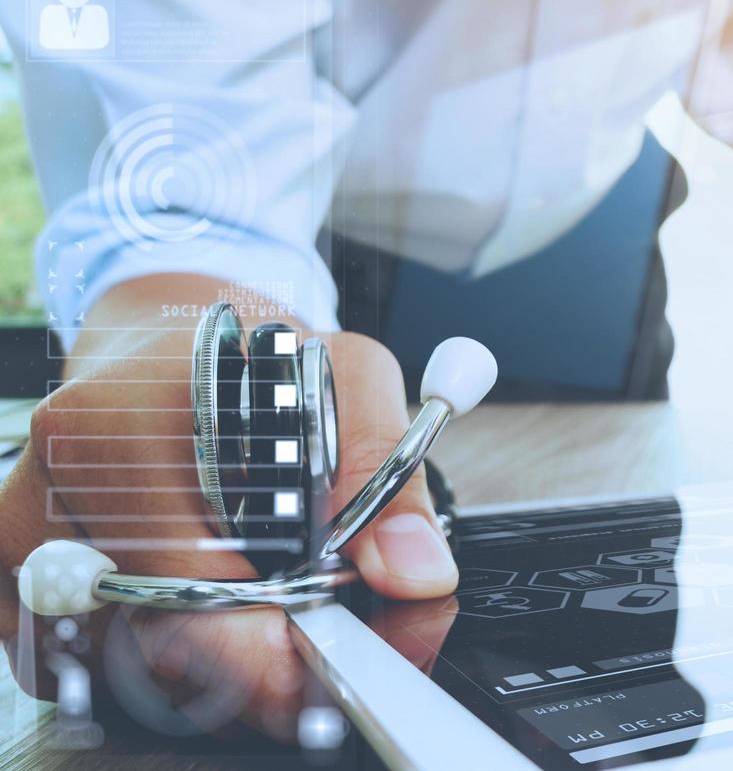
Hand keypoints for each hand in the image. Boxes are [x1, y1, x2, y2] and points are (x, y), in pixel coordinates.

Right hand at [0, 277, 456, 739]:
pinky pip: (91, 668)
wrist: (163, 343)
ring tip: (284, 612)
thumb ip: (386, 471)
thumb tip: (412, 571)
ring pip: (128, 671)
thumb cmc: (250, 362)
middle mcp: (49, 490)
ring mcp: (23, 542)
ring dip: (221, 668)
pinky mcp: (15, 581)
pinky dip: (168, 660)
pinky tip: (216, 611)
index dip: (280, 653)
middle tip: (339, 646)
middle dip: (267, 668)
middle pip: (157, 649)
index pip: (189, 590)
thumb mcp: (345, 378)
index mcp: (116, 427)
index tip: (351, 661)